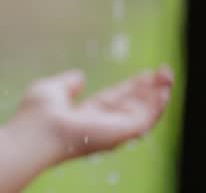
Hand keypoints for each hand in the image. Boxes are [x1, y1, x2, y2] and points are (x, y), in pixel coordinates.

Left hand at [7, 65, 174, 163]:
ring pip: (144, 113)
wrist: (37, 129)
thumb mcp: (53, 89)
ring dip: (159, 95)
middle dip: (150, 89)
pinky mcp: (122, 134)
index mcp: (87, 116)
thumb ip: (68, 84)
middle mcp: (103, 126)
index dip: (132, 87)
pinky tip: (165, 89)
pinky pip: (146, 120)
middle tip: (164, 71)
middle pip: (133, 106)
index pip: (116, 100)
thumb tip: (80, 77)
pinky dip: (158, 105)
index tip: (146, 73)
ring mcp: (113, 131)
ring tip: (168, 75)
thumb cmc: (38, 113)